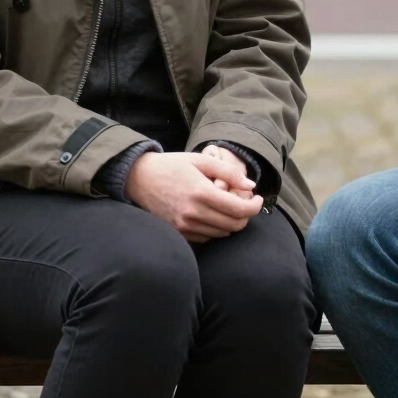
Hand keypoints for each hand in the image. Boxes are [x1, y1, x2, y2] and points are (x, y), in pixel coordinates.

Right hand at [124, 151, 262, 242]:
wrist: (139, 179)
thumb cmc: (173, 165)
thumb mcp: (201, 160)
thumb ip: (228, 172)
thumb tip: (250, 186)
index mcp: (201, 193)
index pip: (239, 209)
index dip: (254, 206)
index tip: (258, 199)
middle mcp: (193, 213)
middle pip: (233, 225)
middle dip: (246, 215)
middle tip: (245, 202)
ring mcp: (184, 226)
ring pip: (222, 233)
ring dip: (231, 222)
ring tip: (229, 206)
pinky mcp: (178, 234)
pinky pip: (207, 238)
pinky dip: (216, 228)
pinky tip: (213, 214)